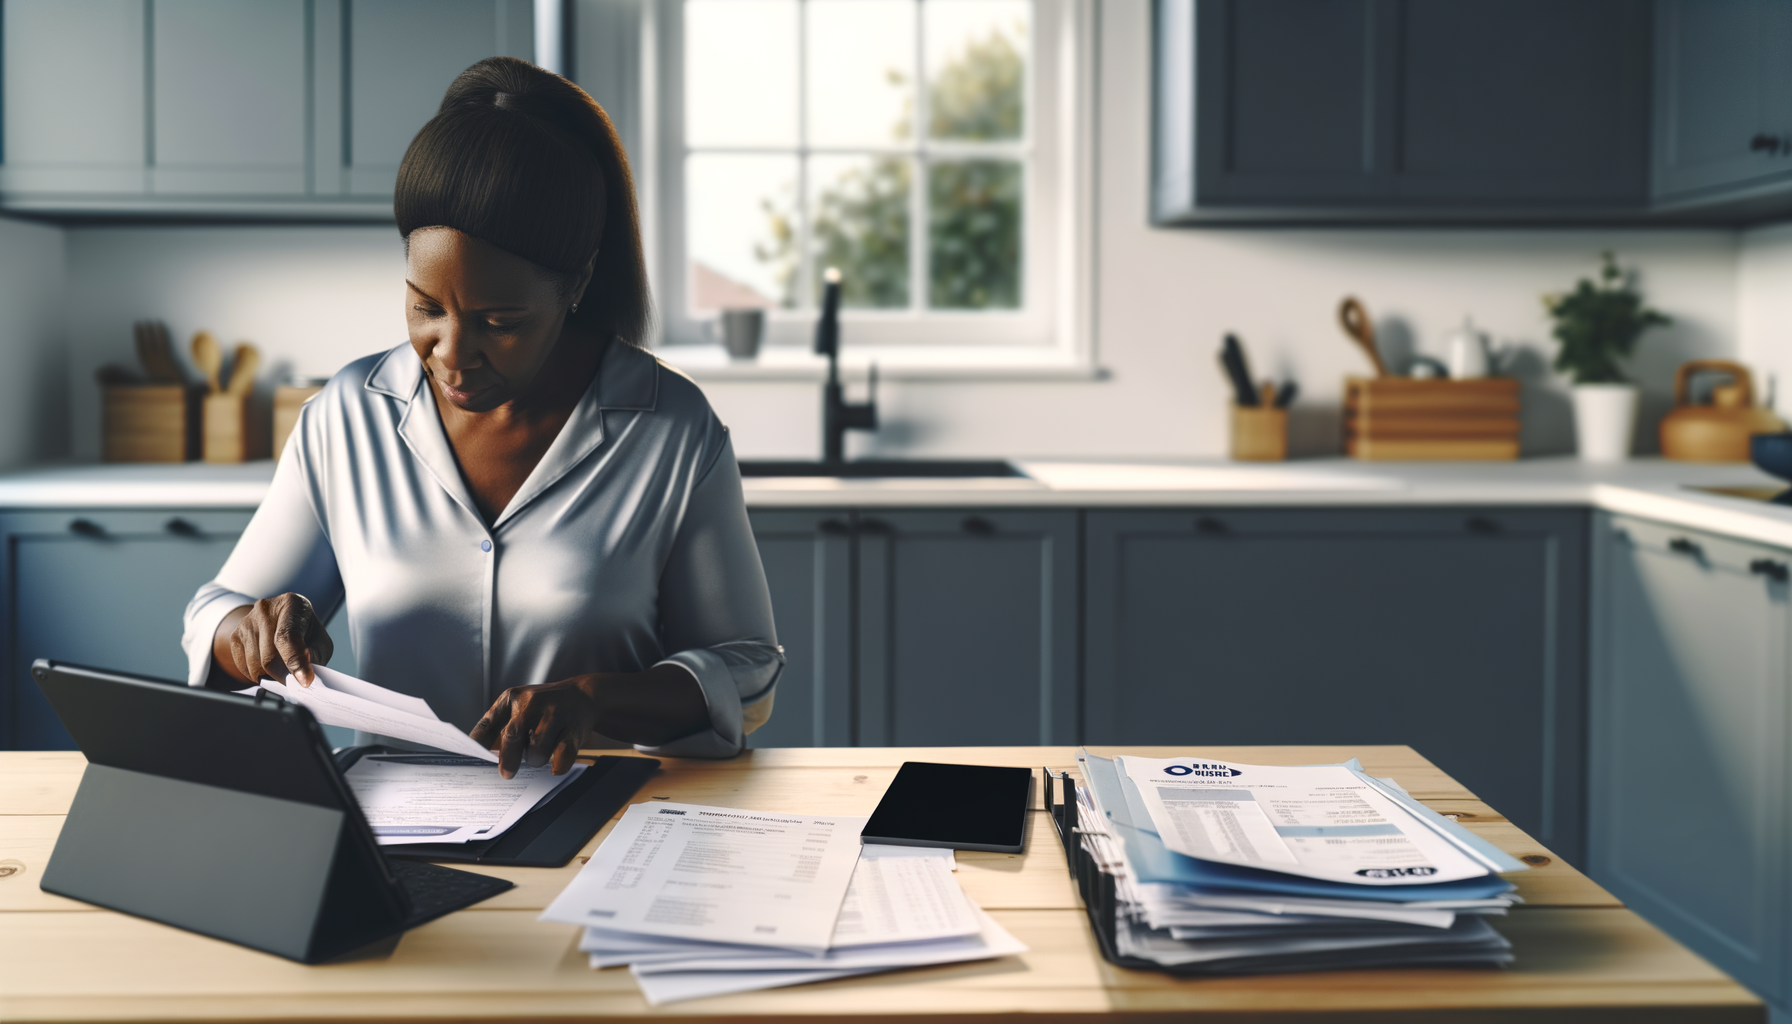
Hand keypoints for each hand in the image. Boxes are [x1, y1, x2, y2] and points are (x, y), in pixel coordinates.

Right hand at [216, 594, 333, 685]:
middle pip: (269, 656)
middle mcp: (265, 609)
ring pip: (254, 664)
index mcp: (291, 604)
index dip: (296, 662)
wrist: (281, 620)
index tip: (304, 681)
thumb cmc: (305, 631)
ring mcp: (247, 621)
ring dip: (269, 677)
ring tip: (281, 672)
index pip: (288, 637)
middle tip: (293, 680)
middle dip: (282, 675)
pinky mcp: (235, 635)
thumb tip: (303, 676)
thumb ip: (315, 656)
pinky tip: (267, 669)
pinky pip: (243, 666)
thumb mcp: (319, 640)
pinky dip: (256, 675)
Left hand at [471, 676, 599, 777]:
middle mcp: (534, 704)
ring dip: (535, 760)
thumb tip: (475, 749)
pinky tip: (555, 768)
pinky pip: (563, 755)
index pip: (490, 724)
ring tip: (539, 753)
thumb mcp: (517, 703)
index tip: (472, 759)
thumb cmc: (544, 705)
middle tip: (506, 774)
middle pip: (513, 736)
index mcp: (514, 698)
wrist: (584, 695)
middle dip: (507, 760)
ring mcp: (555, 716)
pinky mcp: (574, 730)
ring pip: (536, 752)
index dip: (478, 744)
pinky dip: (557, 766)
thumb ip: (494, 722)